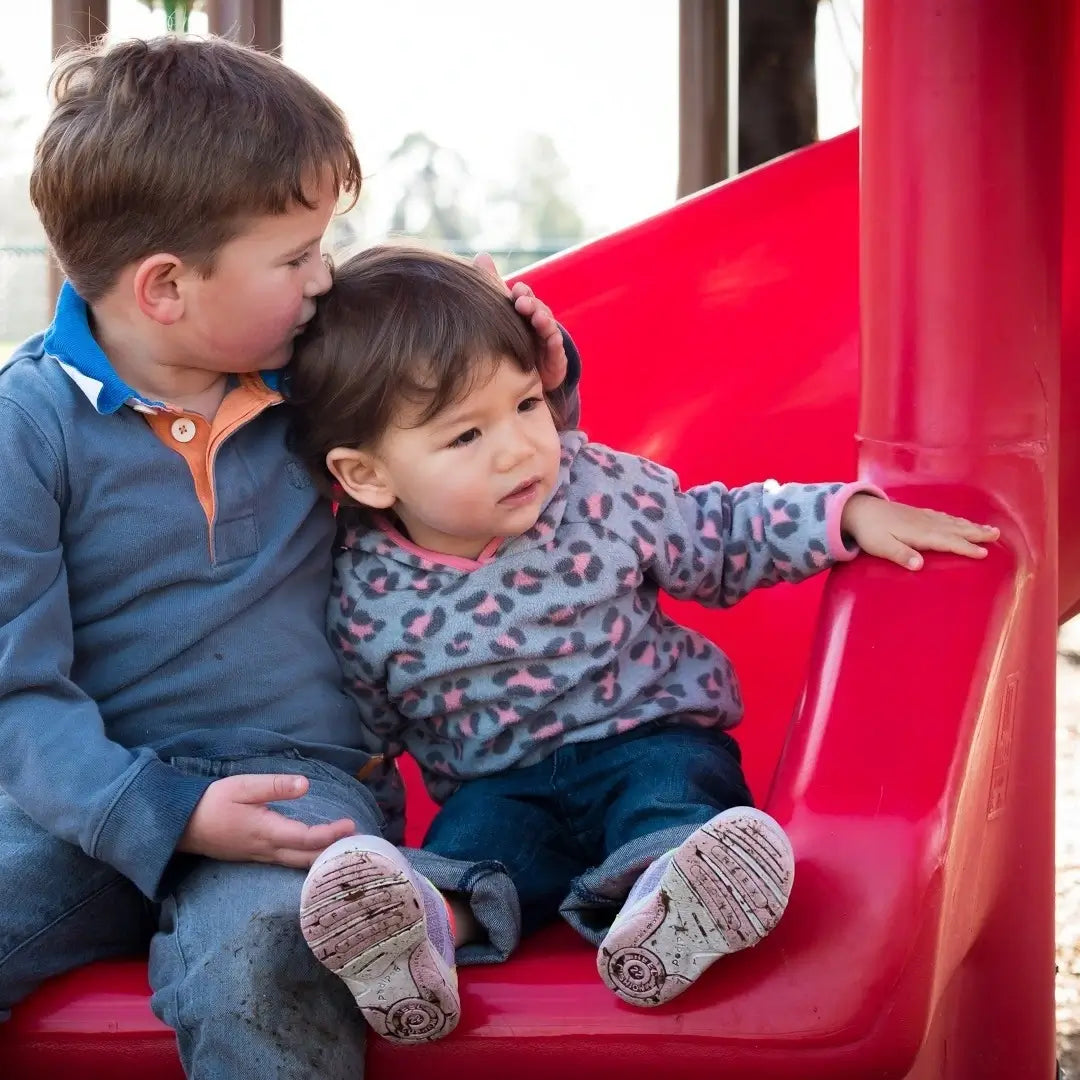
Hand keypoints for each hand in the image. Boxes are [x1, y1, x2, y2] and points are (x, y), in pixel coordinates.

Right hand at [177, 774, 355, 868]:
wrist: (179, 826)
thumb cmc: (211, 803)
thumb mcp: (243, 787)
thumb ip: (275, 786)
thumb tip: (305, 785)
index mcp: (266, 832)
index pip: (307, 838)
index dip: (331, 834)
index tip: (351, 826)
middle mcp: (266, 850)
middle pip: (306, 858)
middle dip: (333, 851)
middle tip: (358, 843)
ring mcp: (259, 857)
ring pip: (297, 863)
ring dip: (321, 858)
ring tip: (342, 849)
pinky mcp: (254, 857)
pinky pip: (286, 862)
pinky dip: (306, 860)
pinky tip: (314, 854)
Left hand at [474, 252, 566, 390]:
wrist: (526, 373)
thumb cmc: (514, 338)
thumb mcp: (502, 312)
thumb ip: (492, 284)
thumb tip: (482, 256)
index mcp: (525, 311)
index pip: (525, 297)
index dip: (522, 293)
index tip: (515, 291)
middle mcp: (538, 323)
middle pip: (538, 309)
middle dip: (531, 305)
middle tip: (521, 303)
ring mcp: (548, 340)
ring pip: (548, 327)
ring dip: (544, 321)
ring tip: (538, 319)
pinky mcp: (556, 360)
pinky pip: (557, 351)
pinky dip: (555, 344)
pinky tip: (552, 340)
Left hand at [840, 493, 999, 569]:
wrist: (858, 510)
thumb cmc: (869, 532)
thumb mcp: (881, 547)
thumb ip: (900, 555)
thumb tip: (919, 565)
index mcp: (920, 533)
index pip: (948, 542)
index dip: (966, 548)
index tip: (984, 553)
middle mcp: (925, 523)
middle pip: (956, 529)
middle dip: (977, 533)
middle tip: (998, 535)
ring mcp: (922, 517)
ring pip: (952, 522)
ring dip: (971, 526)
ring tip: (989, 529)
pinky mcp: (917, 513)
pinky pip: (942, 516)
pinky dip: (955, 520)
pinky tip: (960, 521)